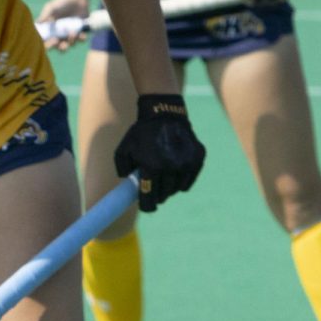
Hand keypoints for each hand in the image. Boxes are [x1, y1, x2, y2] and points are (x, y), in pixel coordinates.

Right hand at [35, 0, 90, 50]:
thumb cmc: (61, 2)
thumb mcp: (51, 7)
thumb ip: (45, 16)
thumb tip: (38, 24)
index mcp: (51, 31)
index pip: (48, 42)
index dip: (49, 45)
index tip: (53, 40)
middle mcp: (60, 35)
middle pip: (60, 47)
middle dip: (62, 47)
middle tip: (63, 43)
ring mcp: (70, 34)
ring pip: (70, 44)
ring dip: (71, 41)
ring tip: (73, 32)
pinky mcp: (80, 31)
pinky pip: (81, 39)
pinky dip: (81, 38)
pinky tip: (81, 33)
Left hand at [113, 94, 206, 211]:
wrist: (165, 113)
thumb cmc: (142, 132)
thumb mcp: (124, 148)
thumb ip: (122, 168)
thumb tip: (128, 184)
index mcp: (152, 167)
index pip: (150, 197)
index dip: (147, 205)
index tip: (147, 207)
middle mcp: (171, 168)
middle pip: (164, 195)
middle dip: (157, 195)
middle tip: (154, 190)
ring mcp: (186, 164)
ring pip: (176, 189)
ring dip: (169, 187)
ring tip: (164, 176)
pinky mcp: (197, 160)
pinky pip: (188, 181)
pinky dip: (182, 180)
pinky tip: (175, 170)